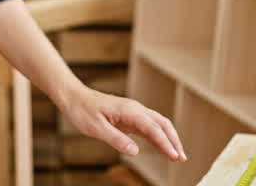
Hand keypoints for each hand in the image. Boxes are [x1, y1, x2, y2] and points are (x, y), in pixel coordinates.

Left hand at [58, 84, 185, 162]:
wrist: (74, 97)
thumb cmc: (82, 111)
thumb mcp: (96, 128)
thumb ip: (116, 139)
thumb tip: (134, 152)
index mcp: (129, 110)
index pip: (153, 128)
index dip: (165, 143)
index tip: (175, 156)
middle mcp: (135, 109)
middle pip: (162, 124)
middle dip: (174, 140)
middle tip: (181, 158)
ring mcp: (133, 113)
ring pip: (158, 125)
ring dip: (169, 139)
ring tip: (177, 155)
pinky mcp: (129, 117)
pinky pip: (148, 127)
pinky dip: (158, 137)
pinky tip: (162, 147)